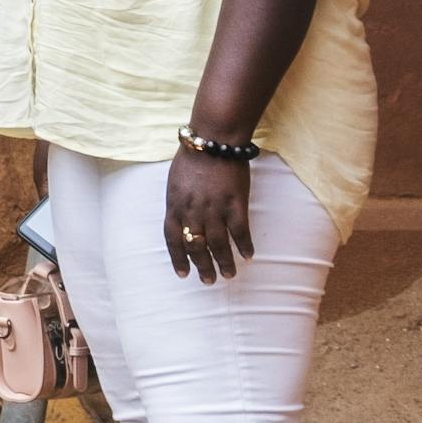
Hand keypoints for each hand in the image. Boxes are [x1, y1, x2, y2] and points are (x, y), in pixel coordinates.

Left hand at [163, 147, 252, 282]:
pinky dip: (245, 245)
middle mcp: (192, 210)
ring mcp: (214, 208)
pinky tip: (249, 256)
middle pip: (196, 246)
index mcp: (174, 205)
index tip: (183, 274)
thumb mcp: (174, 183)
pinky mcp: (235, 203)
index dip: (178, 258)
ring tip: (229, 274)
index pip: (173, 239)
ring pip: (218, 243)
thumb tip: (181, 223)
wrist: (212, 141)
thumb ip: (178, 204)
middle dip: (202, 266)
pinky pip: (240, 230)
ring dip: (224, 262)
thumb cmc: (192, 159)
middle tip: (209, 281)